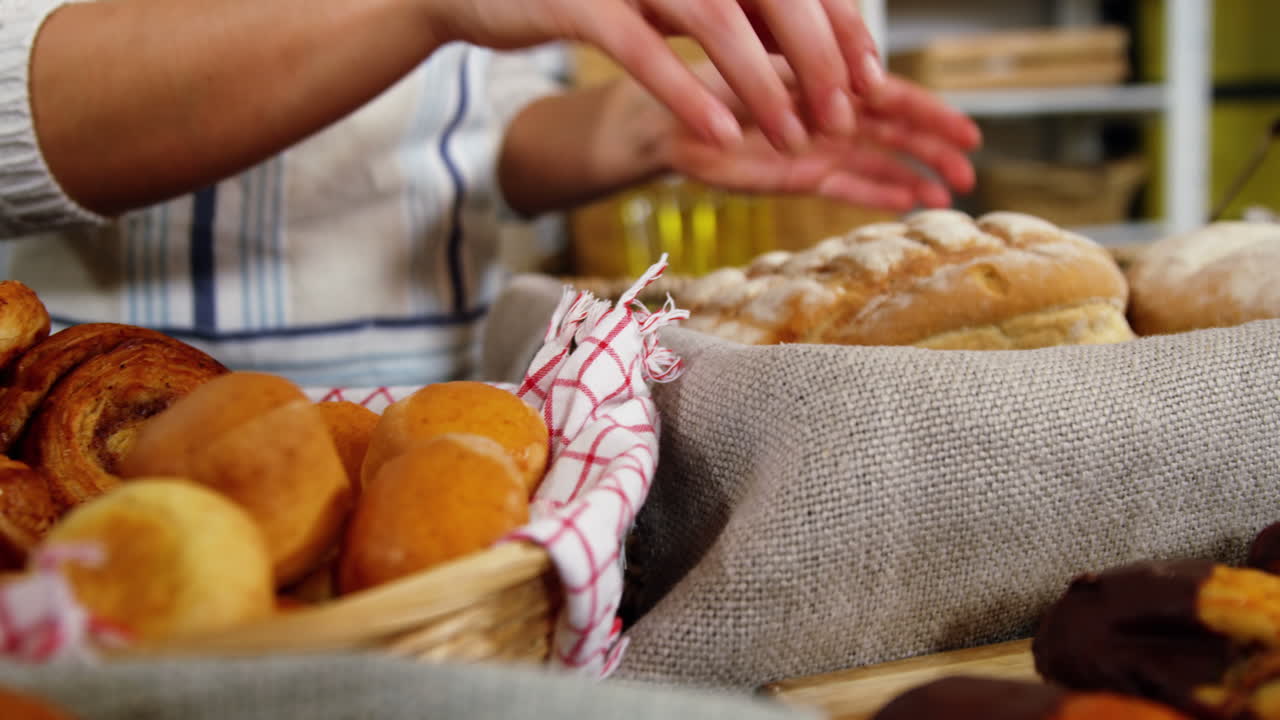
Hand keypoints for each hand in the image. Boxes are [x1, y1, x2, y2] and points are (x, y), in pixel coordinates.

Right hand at [424, 0, 882, 153]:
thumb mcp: (669, 0)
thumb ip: (732, 10)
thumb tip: (805, 46)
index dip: (839, 24)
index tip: (870, 77)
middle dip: (817, 57)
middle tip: (842, 116)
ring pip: (715, 20)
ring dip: (762, 83)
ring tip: (794, 138)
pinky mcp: (579, 0)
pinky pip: (642, 48)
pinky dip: (686, 90)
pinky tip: (720, 135)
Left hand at [638, 62, 980, 211]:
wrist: (673, 116)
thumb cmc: (716, 80)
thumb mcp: (766, 73)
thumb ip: (813, 83)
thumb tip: (863, 89)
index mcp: (831, 80)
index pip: (893, 96)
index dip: (933, 115)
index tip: (969, 132)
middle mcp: (833, 112)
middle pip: (897, 133)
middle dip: (936, 150)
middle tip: (972, 170)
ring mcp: (821, 146)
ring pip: (879, 162)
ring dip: (915, 178)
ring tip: (950, 196)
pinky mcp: (802, 175)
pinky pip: (849, 185)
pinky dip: (878, 194)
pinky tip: (909, 204)